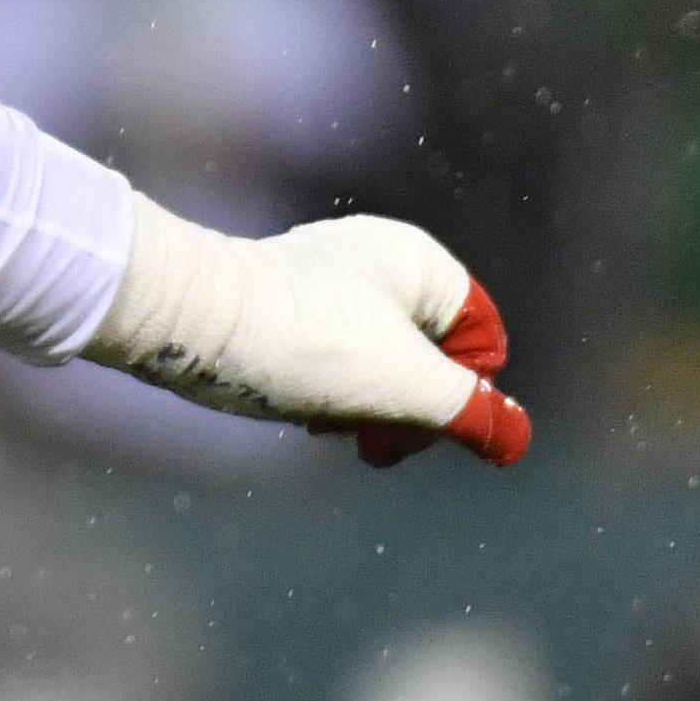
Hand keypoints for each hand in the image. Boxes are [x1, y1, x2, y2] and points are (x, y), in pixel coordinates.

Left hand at [90, 202, 532, 467]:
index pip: (482, 340)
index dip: (464, 388)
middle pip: (429, 359)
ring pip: (377, 368)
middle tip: (375, 441)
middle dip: (407, 408)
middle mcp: (373, 263)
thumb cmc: (306, 340)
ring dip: (364, 408)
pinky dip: (323, 394)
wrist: (186, 319)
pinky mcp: (282, 311)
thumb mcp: (407, 383)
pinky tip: (298, 410)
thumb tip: (513, 437)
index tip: (427, 415)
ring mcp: (324, 286)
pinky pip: (329, 364)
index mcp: (417, 260)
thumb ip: (471, 411)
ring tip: (326, 421)